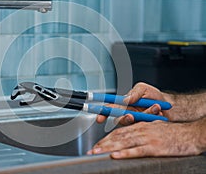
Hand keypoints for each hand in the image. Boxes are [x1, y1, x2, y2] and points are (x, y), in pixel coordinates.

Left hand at [87, 120, 201, 158]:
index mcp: (140, 126)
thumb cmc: (172, 132)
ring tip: (97, 153)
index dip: (105, 139)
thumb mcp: (154, 128)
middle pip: (117, 137)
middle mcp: (140, 130)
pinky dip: (124, 153)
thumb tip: (128, 138)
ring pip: (123, 142)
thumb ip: (140, 131)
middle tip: (91, 151)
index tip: (96, 145)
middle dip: (102, 144)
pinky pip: (136, 150)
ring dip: (108, 148)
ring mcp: (147, 138)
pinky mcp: (154, 147)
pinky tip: (115, 155)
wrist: (190, 134)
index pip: (118, 132)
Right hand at [96, 82, 164, 124]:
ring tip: (155, 108)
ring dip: (144, 115)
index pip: (110, 108)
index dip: (103, 114)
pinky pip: (145, 125)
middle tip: (130, 115)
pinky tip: (159, 112)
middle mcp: (128, 113)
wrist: (169, 104)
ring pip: (134, 123)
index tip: (99, 118)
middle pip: (119, 119)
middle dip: (124, 118)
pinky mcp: (144, 126)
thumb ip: (134, 93)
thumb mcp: (143, 88)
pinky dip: (153, 117)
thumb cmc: (153, 96)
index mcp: (124, 103)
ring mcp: (136, 121)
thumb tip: (125, 100)